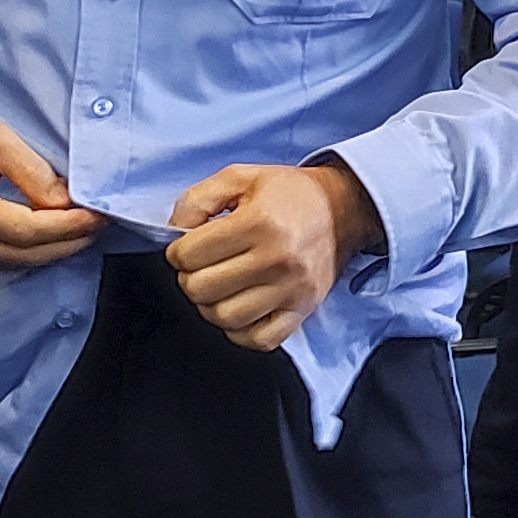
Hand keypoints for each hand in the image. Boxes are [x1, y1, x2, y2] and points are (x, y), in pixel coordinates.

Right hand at [0, 115, 105, 268]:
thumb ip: (30, 169)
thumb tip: (63, 199)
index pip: (27, 229)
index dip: (68, 226)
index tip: (99, 214)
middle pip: (27, 253)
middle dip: (70, 240)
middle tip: (102, 222)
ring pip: (18, 262)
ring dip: (57, 248)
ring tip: (87, 228)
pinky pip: (5, 260)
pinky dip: (36, 251)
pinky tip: (57, 236)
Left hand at [167, 161, 385, 350]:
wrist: (342, 207)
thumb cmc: (289, 194)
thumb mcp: (240, 177)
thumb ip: (197, 199)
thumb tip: (175, 231)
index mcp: (260, 222)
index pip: (188, 254)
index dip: (178, 250)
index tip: (191, 246)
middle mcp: (278, 259)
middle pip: (201, 289)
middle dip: (191, 277)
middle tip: (203, 266)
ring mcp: (292, 289)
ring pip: (225, 318)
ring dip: (211, 305)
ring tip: (220, 287)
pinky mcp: (303, 309)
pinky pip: (259, 340)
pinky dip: (241, 331)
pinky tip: (241, 308)